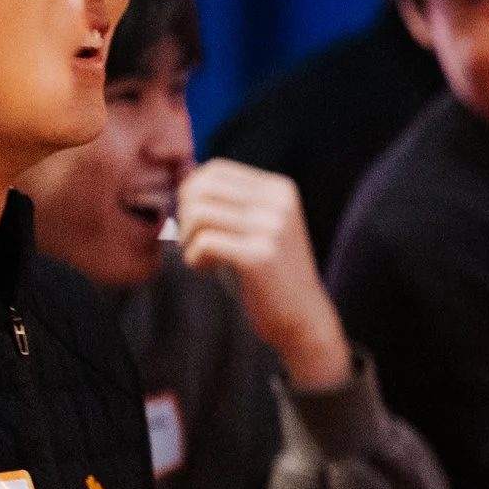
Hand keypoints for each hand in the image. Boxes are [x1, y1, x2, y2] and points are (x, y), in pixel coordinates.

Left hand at [176, 159, 351, 389]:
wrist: (303, 318)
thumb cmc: (271, 274)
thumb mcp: (258, 226)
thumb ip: (231, 201)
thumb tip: (185, 174)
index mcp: (280, 189)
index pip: (216, 170)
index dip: (191, 193)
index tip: (195, 222)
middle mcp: (279, 203)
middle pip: (203, 188)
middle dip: (185, 215)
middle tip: (193, 241)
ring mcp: (272, 228)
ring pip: (199, 214)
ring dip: (187, 238)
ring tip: (200, 256)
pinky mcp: (260, 256)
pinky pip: (204, 242)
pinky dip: (194, 257)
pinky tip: (207, 269)